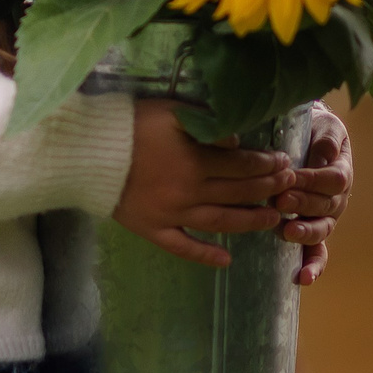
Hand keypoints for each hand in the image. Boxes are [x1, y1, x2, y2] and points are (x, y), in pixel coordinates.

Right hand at [113, 99, 294, 268]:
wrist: (86, 153)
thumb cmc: (130, 126)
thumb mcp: (172, 112)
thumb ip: (207, 125)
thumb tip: (238, 141)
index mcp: (195, 162)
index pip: (242, 166)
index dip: (266, 164)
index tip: (284, 163)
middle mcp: (189, 193)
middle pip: (237, 193)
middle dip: (266, 189)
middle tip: (287, 187)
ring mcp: (171, 216)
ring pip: (219, 223)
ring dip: (249, 222)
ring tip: (272, 220)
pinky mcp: (152, 230)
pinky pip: (183, 247)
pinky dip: (205, 255)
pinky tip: (227, 261)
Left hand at [277, 105, 352, 286]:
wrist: (310, 139)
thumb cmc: (316, 132)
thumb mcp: (325, 128)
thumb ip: (327, 139)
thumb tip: (326, 152)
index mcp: (342, 173)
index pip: (332, 179)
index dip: (313, 179)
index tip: (290, 175)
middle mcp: (337, 199)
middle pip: (326, 206)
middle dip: (303, 204)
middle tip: (281, 200)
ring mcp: (326, 218)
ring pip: (321, 230)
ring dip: (306, 233)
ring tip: (288, 232)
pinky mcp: (314, 231)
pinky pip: (318, 252)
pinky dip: (314, 266)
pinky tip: (303, 278)